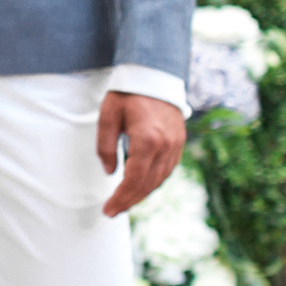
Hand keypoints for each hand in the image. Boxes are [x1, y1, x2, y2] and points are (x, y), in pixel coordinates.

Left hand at [97, 91, 184, 216]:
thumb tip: (110, 172)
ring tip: (124, 201)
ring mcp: (175, 145)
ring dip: (142, 194)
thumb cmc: (126, 93)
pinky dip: (153, 182)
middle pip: (148, 184)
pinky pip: (167, 170)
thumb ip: (106, 145)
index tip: (108, 210)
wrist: (154, 75)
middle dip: (130, 201)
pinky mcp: (179, 143)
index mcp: (147, 140)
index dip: (121, 198)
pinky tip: (140, 186)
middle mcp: (165, 146)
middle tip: (113, 211)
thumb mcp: (107, 115)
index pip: (134, 180)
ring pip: (160, 180)